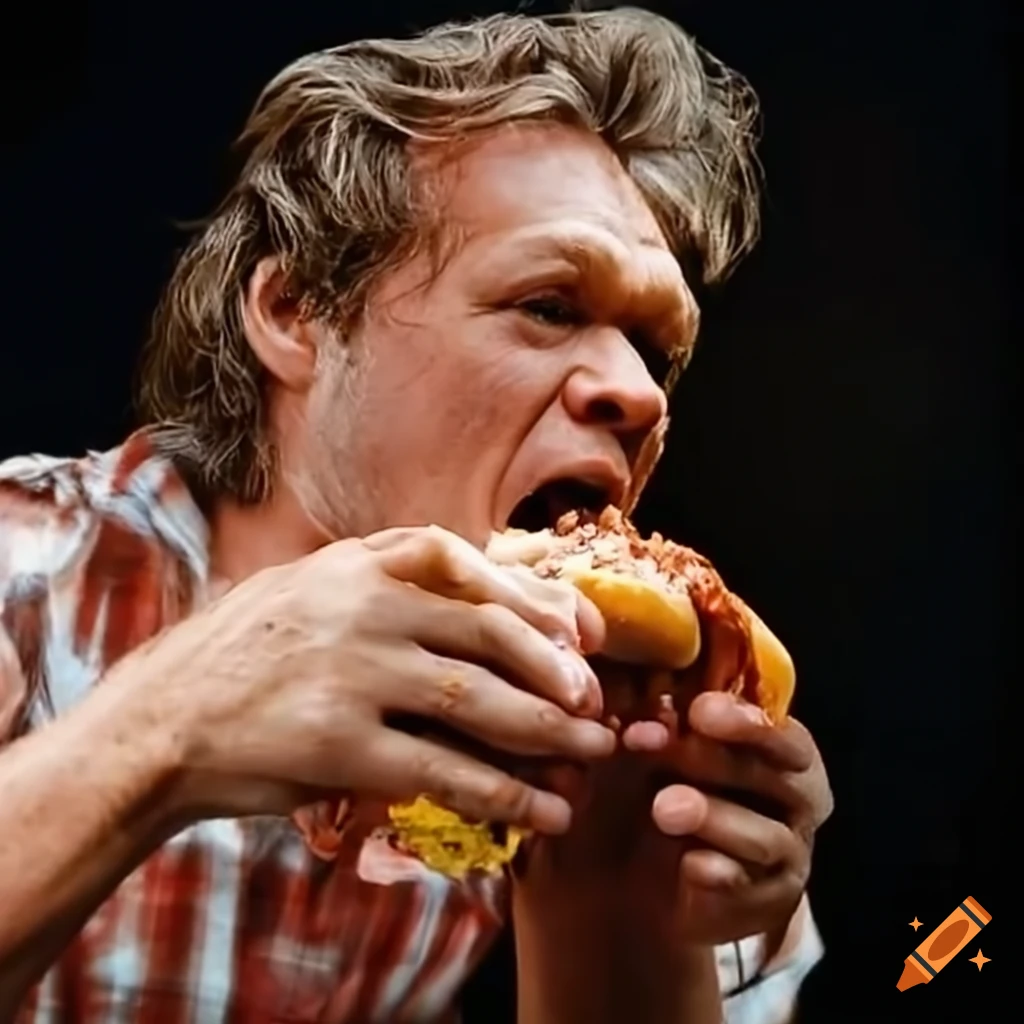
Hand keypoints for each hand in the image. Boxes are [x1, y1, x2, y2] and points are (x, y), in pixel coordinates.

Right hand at [132, 525, 616, 832]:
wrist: (162, 721)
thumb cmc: (248, 652)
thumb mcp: (311, 587)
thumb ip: (388, 578)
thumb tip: (488, 593)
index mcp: (357, 564)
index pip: (470, 564)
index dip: (538, 597)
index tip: (581, 633)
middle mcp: (360, 608)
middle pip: (488, 633)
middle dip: (555, 672)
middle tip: (596, 705)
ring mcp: (350, 675)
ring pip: (477, 701)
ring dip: (547, 734)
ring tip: (590, 756)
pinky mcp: (339, 747)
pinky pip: (443, 771)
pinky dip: (504, 794)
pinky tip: (541, 813)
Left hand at [512, 684, 830, 947]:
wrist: (653, 877)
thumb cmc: (664, 783)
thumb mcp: (655, 741)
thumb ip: (648, 707)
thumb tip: (612, 659)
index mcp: (777, 744)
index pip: (774, 722)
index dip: (740, 717)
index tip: (698, 710)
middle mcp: (795, 795)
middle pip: (779, 771)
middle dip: (723, 759)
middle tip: (669, 749)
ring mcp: (786, 852)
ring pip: (764, 833)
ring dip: (715, 816)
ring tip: (665, 808)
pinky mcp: (767, 903)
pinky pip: (750, 888)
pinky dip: (720, 874)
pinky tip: (690, 864)